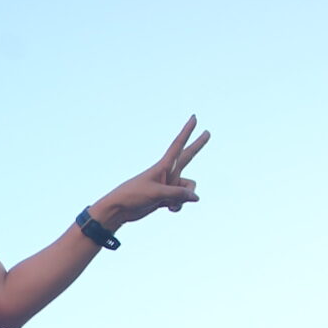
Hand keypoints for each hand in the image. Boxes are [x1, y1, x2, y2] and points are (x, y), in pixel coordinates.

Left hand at [91, 116, 208, 225]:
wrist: (119, 209)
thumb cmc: (134, 196)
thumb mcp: (157, 194)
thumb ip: (178, 194)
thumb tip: (196, 197)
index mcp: (162, 166)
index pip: (178, 145)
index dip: (187, 131)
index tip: (193, 118)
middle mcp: (167, 173)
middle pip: (188, 156)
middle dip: (198, 145)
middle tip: (208, 132)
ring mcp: (168, 185)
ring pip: (188, 188)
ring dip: (183, 198)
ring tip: (169, 204)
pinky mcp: (166, 197)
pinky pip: (181, 200)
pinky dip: (179, 206)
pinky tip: (169, 209)